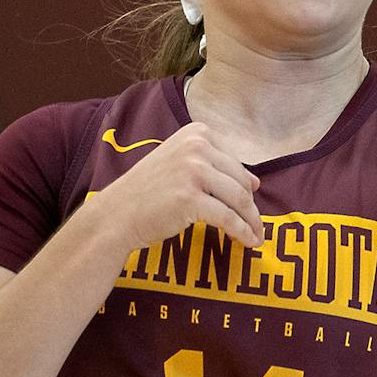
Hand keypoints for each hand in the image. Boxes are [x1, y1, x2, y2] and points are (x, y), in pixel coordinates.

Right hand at [90, 123, 263, 252]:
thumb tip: (255, 182)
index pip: (234, 162)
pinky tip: (248, 242)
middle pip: (240, 181)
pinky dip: (242, 232)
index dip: (245, 186)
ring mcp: (193, 171)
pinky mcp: (191, 199)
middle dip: (251, 208)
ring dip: (252, 222)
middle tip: (258, 227)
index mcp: (197, 133)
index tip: (249, 205)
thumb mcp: (180, 165)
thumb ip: (214, 167)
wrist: (117, 213)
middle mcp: (196, 146)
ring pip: (239, 199)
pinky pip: (229, 218)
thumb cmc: (148, 192)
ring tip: (257, 237)